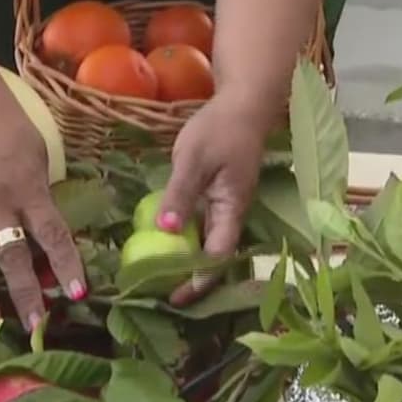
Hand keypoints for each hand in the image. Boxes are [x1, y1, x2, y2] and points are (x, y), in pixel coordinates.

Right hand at [0, 73, 85, 328]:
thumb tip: (46, 229)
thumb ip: (39, 191)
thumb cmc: (5, 121)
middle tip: (36, 327)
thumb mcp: (36, 151)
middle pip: (13, 256)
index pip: (52, 234)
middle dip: (26, 294)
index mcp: (27, 187)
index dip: (66, 265)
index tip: (77, 294)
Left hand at [156, 97, 275, 304]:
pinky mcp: (216, 197)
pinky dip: (184, 239)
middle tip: (160, 295)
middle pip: (214, 258)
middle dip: (191, 280)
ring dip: (186, 262)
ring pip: (207, 244)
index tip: (175, 298)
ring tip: (158, 278)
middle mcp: (231, 214)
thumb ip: (181, 194)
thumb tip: (166, 229)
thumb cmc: (220, 129)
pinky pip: (201, 226)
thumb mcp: (194, 159)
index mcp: (232, 210)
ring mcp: (225, 206)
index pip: (217, 257)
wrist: (243, 103)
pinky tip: (163, 244)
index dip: (198, 281)